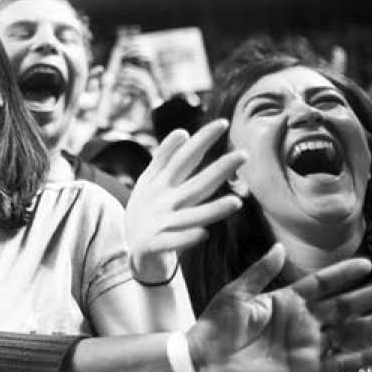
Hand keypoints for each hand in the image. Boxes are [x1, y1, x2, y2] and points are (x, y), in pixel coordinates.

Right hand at [125, 120, 245, 282]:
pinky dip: (186, 238)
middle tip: (243, 155)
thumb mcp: (148, 182)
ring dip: (212, 210)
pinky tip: (204, 234)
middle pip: (195, 183)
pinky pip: (174, 242)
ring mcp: (159, 222)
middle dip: (219, 170)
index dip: (202, 140)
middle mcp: (162, 200)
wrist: (128, 247)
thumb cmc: (145, 210)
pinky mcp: (154, 244)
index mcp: (160, 183)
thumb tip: (183, 132)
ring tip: (236, 202)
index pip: (184, 157)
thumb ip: (164, 159)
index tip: (224, 123)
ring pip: (190, 215)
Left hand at [188, 245, 371, 371]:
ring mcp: (307, 345)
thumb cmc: (218, 324)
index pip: (321, 284)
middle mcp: (302, 321)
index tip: (366, 264)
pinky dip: (357, 358)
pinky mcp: (306, 369)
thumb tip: (280, 248)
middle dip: (368, 299)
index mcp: (287, 300)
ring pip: (346, 334)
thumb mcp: (238, 292)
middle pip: (342, 307)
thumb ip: (261, 272)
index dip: (342, 275)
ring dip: (370, 327)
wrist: (206, 358)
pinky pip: (337, 363)